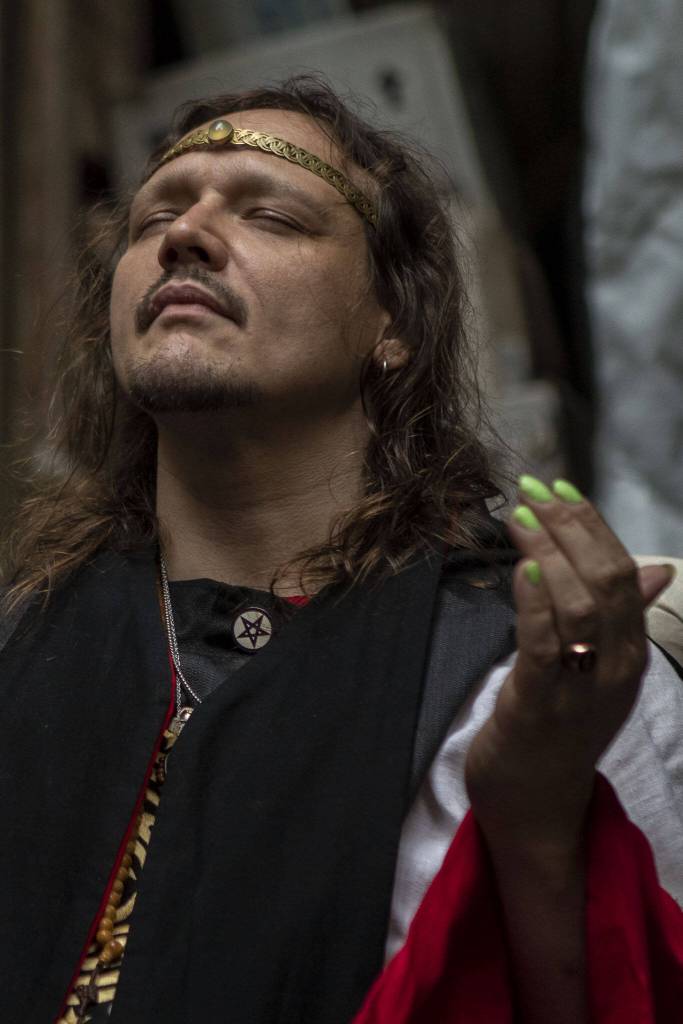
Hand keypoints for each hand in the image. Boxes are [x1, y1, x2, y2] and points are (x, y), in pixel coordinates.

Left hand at [465, 476, 674, 852]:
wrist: (536, 803)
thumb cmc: (559, 725)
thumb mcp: (598, 668)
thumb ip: (620, 616)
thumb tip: (656, 568)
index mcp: (630, 652)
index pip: (623, 573)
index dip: (591, 523)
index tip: (557, 486)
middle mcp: (616, 666)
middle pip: (606, 580)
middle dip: (570, 526)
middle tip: (532, 492)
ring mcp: (582, 687)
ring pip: (579, 604)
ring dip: (548, 551)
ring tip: (519, 517)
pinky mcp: (541, 703)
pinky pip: (545, 643)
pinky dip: (535, 600)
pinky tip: (522, 566)